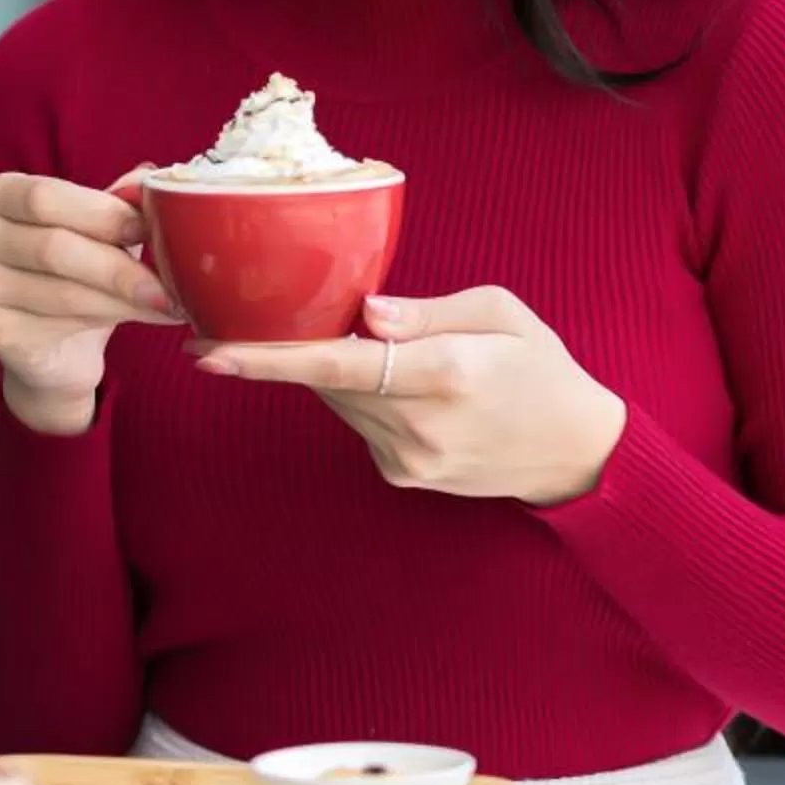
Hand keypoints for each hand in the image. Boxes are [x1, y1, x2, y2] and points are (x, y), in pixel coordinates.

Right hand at [0, 169, 179, 435]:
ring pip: (63, 292)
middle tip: (165, 281)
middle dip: (117, 266)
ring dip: (123, 299)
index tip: (147, 226)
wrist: (53, 344)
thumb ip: (116, 201)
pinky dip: (108, 320)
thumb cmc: (74, 271)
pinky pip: (61, 324)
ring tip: (166, 303)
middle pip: (53, 247)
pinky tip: (141, 318)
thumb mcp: (94, 227)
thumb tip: (150, 176)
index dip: (100, 211)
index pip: (44, 196)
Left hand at [191, 287, 627, 506]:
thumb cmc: (541, 366)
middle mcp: (420, 425)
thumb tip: (362, 312)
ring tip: (379, 345)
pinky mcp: (403, 475)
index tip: (207, 352)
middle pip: (326, 379)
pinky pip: (358, 423)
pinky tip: (402, 385)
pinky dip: (362, 396)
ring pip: (337, 402)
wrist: (577, 451)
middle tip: (291, 309)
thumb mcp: (499, 313)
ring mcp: (409, 459)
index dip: (267, 359)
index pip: (337, 364)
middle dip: (300, 344)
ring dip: (335, 368)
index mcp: (446, 373)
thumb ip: (426, 312)